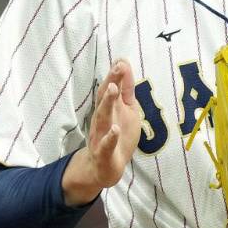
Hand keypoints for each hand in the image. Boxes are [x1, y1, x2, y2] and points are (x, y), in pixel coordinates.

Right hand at [63, 59, 140, 205]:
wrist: (103, 168)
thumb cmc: (116, 135)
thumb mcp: (126, 110)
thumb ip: (126, 89)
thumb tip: (125, 64)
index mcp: (109, 108)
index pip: (111, 88)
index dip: (116, 74)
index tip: (122, 60)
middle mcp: (102, 118)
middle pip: (104, 98)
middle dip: (111, 82)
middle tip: (117, 67)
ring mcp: (101, 135)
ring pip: (103, 117)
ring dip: (107, 103)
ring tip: (113, 89)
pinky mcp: (103, 153)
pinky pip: (106, 145)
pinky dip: (110, 138)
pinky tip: (115, 130)